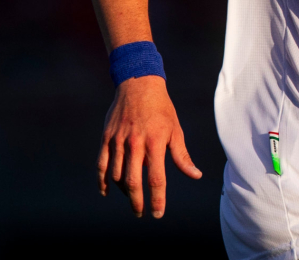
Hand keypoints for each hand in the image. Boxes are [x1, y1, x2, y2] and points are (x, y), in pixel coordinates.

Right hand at [97, 75, 201, 217]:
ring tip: (132, 197)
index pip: (156, 178)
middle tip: (141, 213)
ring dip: (123, 191)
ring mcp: (118, 141)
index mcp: (155, 142)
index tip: (157, 214)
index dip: (157, 199)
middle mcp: (135, 143)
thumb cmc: (161, 109)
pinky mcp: (106, 138)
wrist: (139, 84)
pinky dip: (103, 181)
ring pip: (117, 175)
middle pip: (133, 181)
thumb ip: (182, 156)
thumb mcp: (175, 129)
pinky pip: (102, 165)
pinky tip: (107, 191)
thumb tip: (196, 175)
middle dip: (137, 202)